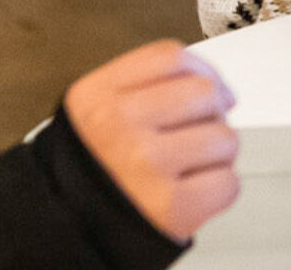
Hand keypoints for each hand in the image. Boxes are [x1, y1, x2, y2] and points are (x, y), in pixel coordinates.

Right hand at [62, 40, 239, 242]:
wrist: (63, 233)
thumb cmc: (92, 174)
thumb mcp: (96, 114)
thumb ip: (147, 87)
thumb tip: (220, 88)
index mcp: (96, 99)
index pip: (170, 57)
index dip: (201, 70)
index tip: (207, 87)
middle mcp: (118, 127)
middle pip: (204, 91)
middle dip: (210, 114)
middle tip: (191, 137)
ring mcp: (145, 164)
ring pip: (224, 137)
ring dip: (216, 156)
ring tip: (186, 169)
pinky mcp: (170, 205)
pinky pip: (227, 183)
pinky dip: (217, 191)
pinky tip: (189, 194)